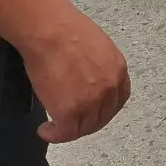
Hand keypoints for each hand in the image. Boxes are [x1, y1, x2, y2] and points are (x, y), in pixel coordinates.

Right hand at [20, 10, 130, 142]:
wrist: (49, 32)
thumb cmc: (66, 30)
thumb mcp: (97, 46)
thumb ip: (98, 66)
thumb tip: (87, 78)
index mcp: (118, 70)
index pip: (119, 99)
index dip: (105, 109)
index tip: (92, 111)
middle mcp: (109, 88)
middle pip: (102, 117)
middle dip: (87, 123)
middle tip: (71, 122)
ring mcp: (91, 101)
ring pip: (84, 128)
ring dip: (70, 131)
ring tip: (55, 128)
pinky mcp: (69, 111)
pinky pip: (65, 133)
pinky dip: (54, 135)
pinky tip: (45, 131)